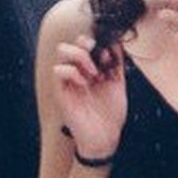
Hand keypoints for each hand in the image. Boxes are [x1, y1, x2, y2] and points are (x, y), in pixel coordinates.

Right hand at [52, 33, 126, 158]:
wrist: (105, 136)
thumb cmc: (111, 114)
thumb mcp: (118, 84)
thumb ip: (117, 63)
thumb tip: (117, 41)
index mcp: (91, 67)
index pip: (86, 42)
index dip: (98, 41)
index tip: (111, 54)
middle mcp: (78, 71)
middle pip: (73, 41)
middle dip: (86, 44)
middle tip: (100, 58)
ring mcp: (69, 80)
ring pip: (62, 49)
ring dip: (80, 57)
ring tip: (93, 74)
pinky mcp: (61, 91)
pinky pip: (58, 70)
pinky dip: (73, 73)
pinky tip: (84, 84)